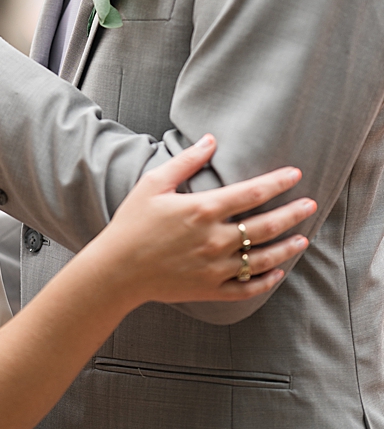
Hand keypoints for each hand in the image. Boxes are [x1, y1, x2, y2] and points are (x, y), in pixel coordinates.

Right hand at [94, 134, 315, 306]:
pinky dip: (267, 281)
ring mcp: (215, 266)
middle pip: (266, 225)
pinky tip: (278, 272)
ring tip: (303, 239)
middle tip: (310, 205)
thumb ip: (184, 161)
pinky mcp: (211, 288)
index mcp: (201, 210)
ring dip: (287, 248)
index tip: (295, 174)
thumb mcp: (152, 184)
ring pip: (263, 258)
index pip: (251, 192)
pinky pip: (248, 287)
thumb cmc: (131, 223)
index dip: (277, 182)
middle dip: (292, 213)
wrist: (116, 269)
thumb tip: (210, 140)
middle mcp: (214, 239)